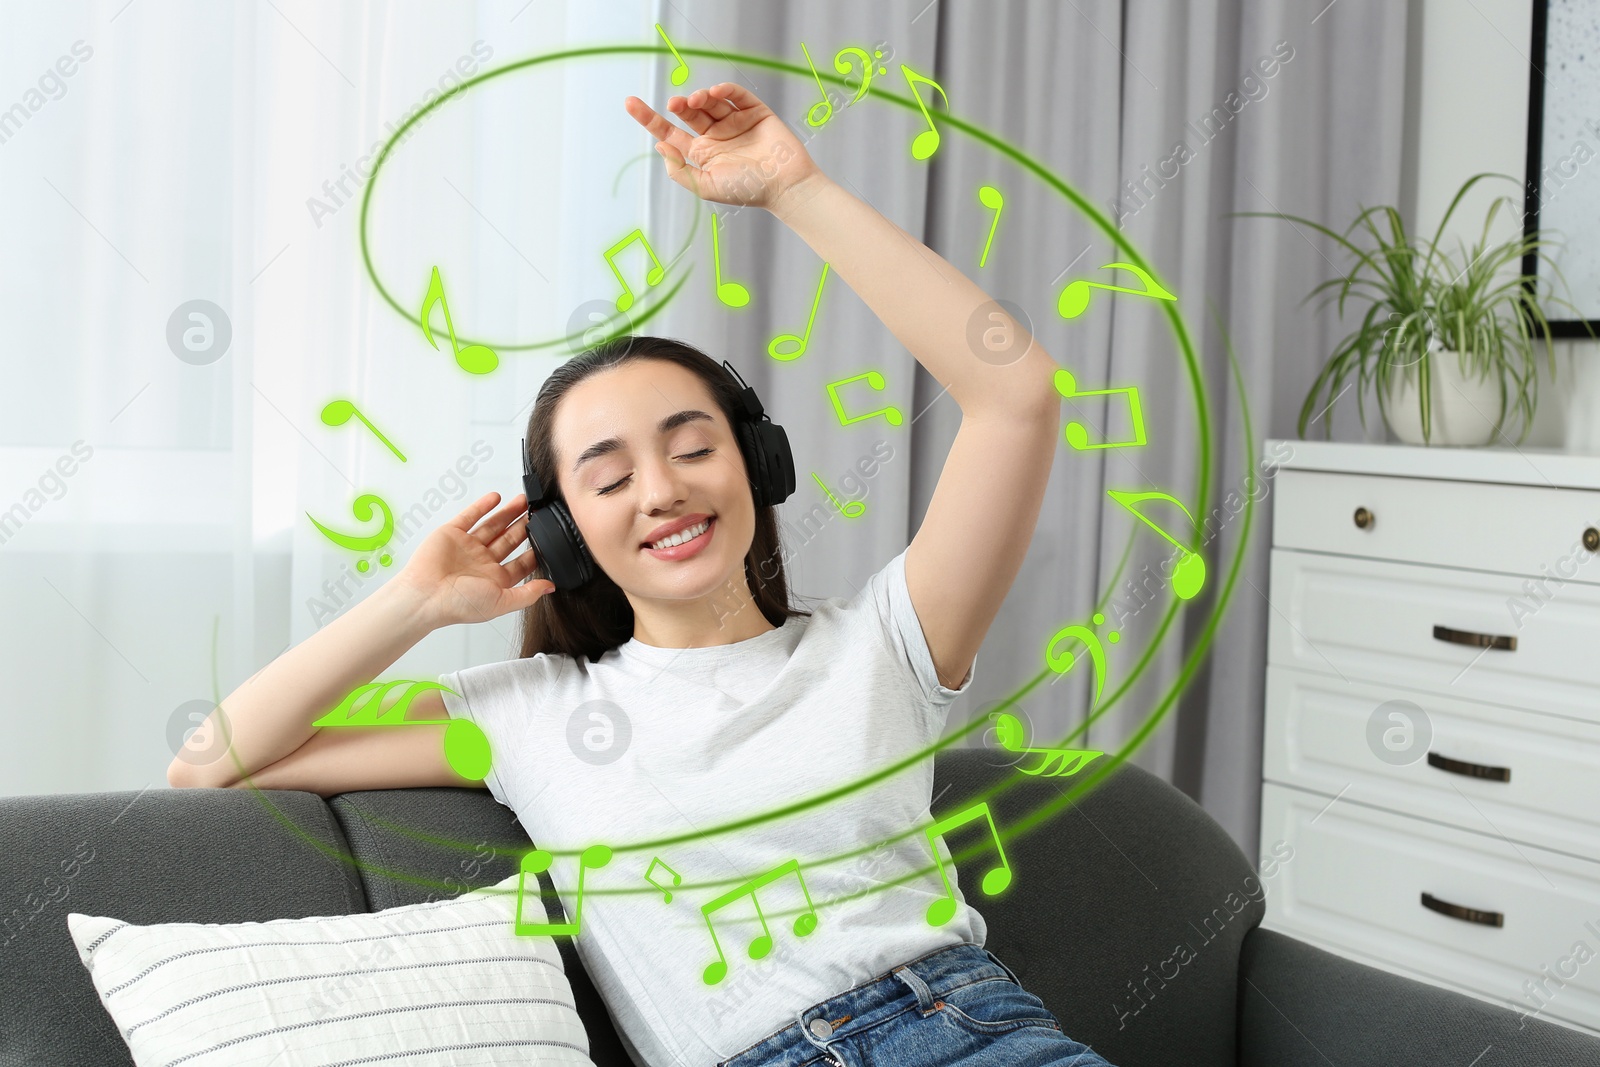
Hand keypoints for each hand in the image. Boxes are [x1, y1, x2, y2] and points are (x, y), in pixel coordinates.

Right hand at [393, 492, 554, 629]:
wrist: (424, 595)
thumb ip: (527, 594)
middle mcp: (482, 563)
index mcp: (495, 580)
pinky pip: (470, 516)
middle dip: (524, 526)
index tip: (550, 538)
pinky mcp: (452, 534)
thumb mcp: (500, 603)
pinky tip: (496, 498)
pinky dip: (483, 506)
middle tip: (538, 512)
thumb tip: (551, 588)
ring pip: (493, 525)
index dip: (536, 550)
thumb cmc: (458, 604)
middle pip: (509, 540)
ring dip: (508, 513)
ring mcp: (467, 547)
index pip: (521, 563)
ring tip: (523, 501)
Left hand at [623, 83, 821, 211]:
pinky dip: (725, 90)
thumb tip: (661, 146)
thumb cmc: (747, 191)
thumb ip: (680, 170)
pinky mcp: (755, 112)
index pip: (670, 133)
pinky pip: (736, 96)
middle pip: (689, 114)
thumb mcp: (705, 187)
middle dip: (679, 105)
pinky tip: (716, 92)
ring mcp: (735, 123)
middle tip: (674, 103)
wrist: (784, 186)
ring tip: (696, 100)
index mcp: (702, 154)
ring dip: (700, 97)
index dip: (650, 119)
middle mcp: (716, 136)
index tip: (631, 104)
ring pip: (711, 102)